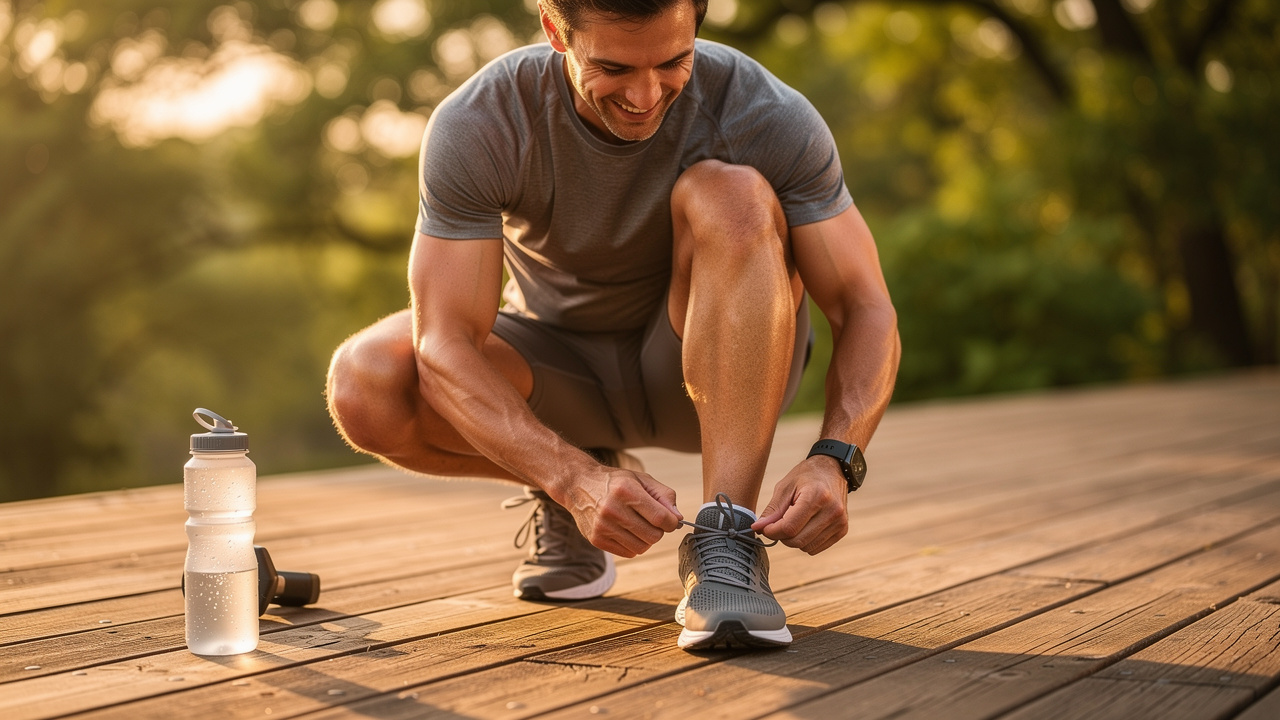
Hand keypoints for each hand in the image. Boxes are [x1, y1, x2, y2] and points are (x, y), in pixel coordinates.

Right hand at [560, 465, 682, 557]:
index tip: (670, 520)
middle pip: (653, 536)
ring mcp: (603, 526)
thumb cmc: (615, 482)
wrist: (578, 485)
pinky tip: (626, 531)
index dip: (672, 522)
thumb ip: (664, 495)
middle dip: (658, 531)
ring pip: (641, 547)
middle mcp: (613, 509)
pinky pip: (628, 553)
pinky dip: (633, 545)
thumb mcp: (641, 479)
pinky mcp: (596, 539)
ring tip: (638, 526)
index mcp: (626, 491)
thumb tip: (678, 518)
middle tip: (651, 521)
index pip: (661, 518)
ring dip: (646, 539)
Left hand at [751, 455, 848, 553]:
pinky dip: (805, 541)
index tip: (765, 527)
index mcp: (817, 496)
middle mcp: (832, 511)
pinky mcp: (842, 530)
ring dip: (794, 539)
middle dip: (781, 536)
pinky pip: (816, 548)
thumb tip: (758, 528)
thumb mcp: (785, 487)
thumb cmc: (807, 476)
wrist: (833, 470)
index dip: (772, 531)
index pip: (789, 527)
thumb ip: (772, 510)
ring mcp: (840, 522)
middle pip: (797, 540)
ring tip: (794, 521)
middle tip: (778, 524)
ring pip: (806, 547)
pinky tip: (806, 525)